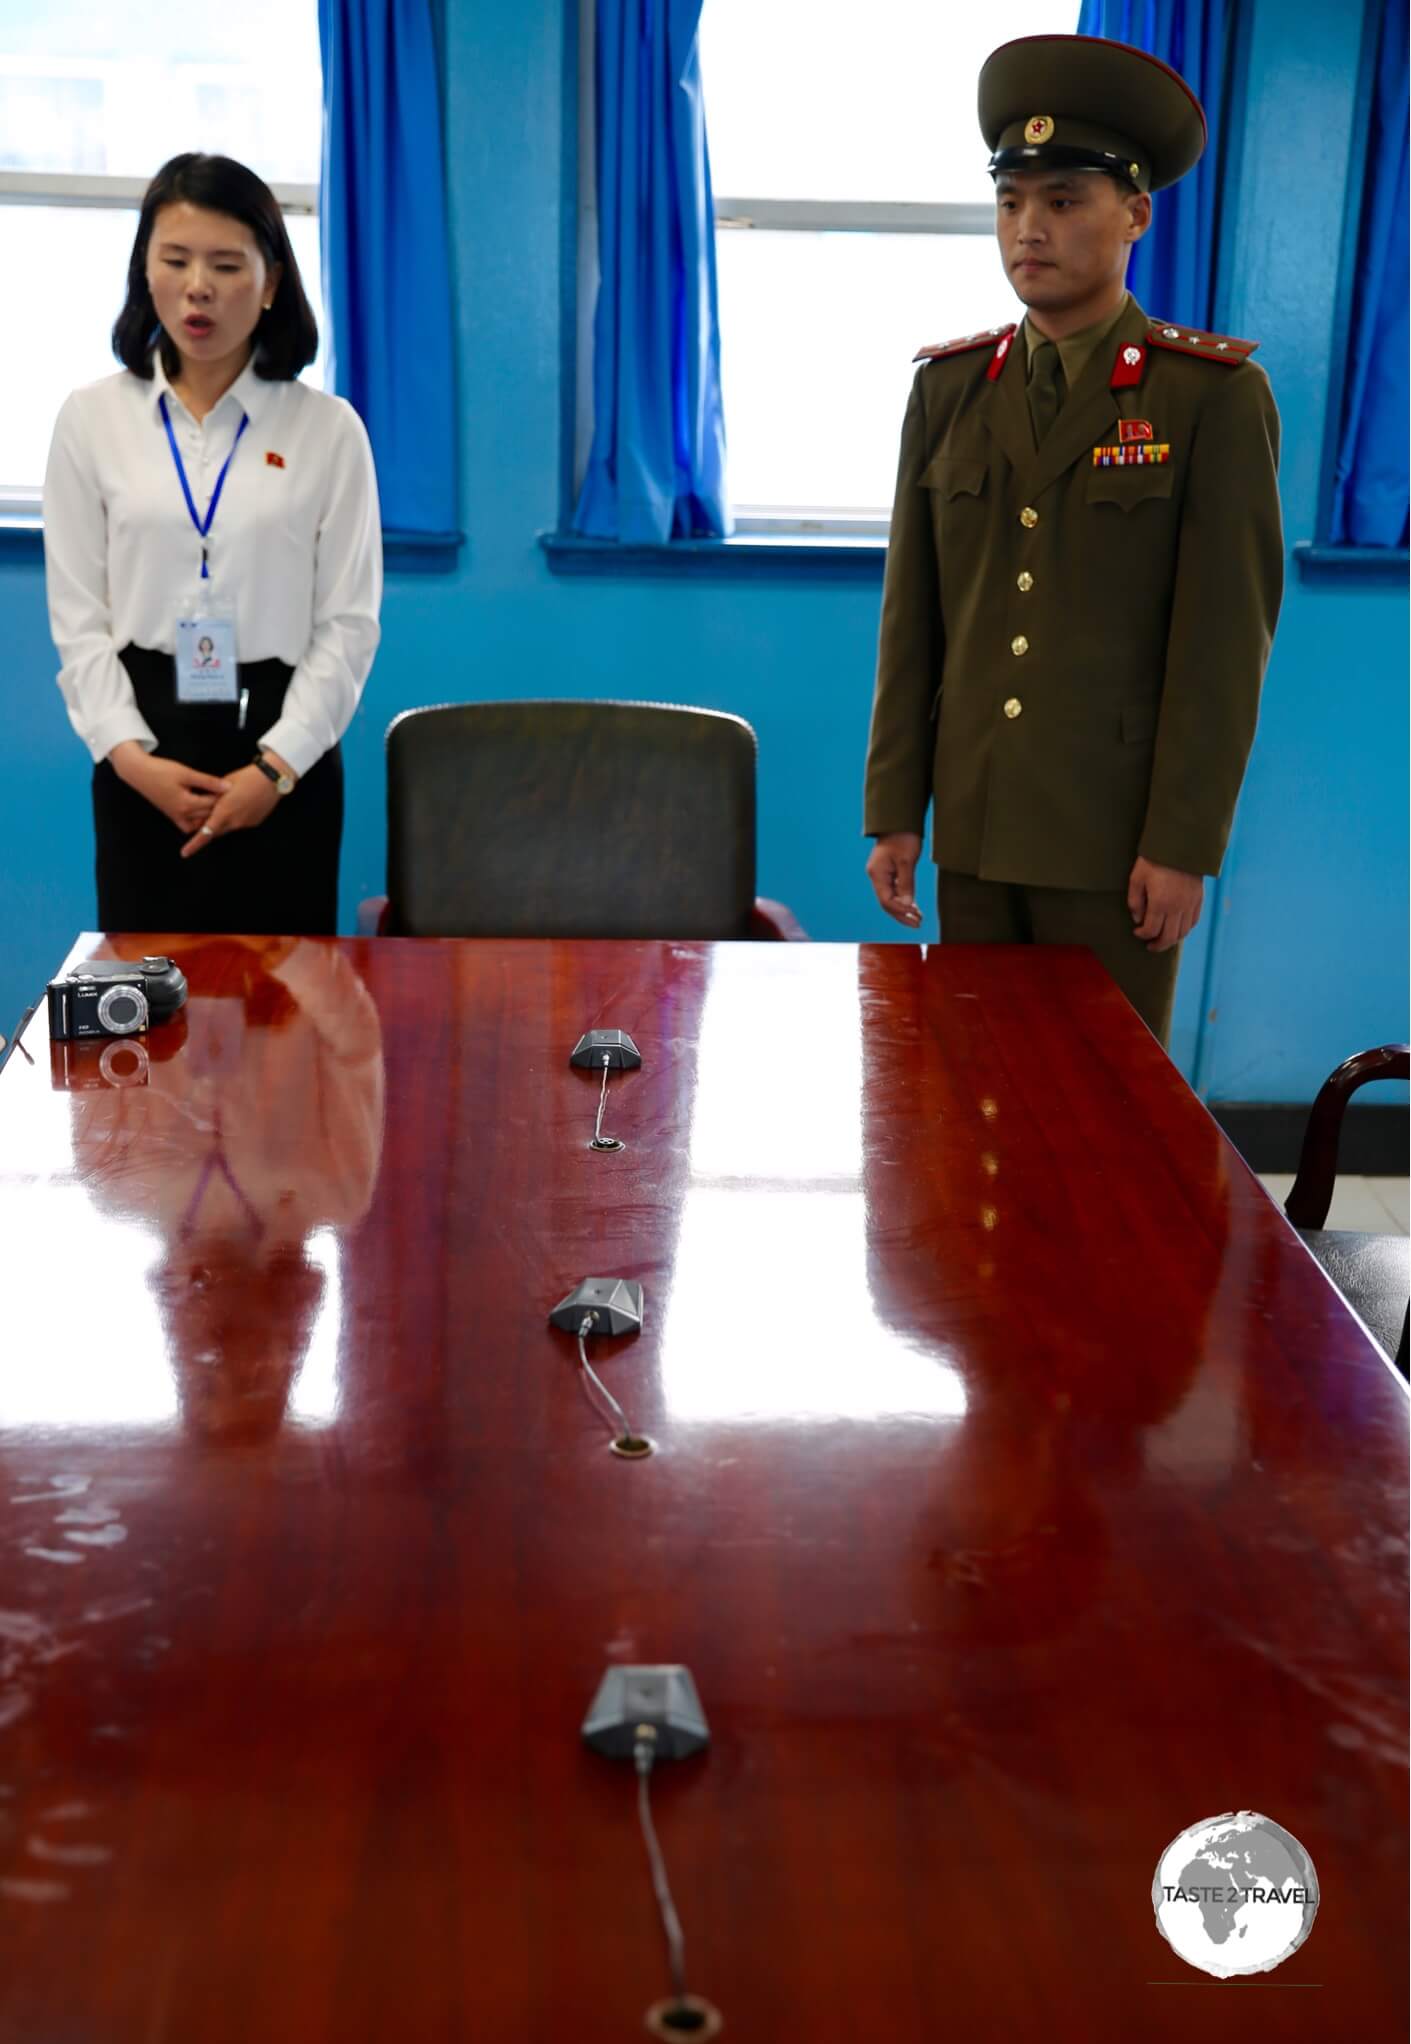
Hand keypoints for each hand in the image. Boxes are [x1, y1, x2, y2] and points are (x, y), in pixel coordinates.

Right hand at [109, 741, 228, 833]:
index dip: (226, 799)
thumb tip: (228, 787)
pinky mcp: (172, 815)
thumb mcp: (186, 773)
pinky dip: (198, 822)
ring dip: (210, 818)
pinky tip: (205, 814)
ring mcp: (176, 817)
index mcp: (187, 804)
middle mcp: (182, 814)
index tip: (238, 794)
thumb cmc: (161, 770)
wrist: (138, 773)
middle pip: (208, 816)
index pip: (213, 805)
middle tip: (236, 804)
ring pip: (199, 824)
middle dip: (221, 810)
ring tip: (223, 809)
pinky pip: (188, 825)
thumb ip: (208, 782)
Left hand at [181, 764, 280, 858]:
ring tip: (228, 802)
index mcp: (224, 812)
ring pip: (227, 827)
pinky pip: (239, 823)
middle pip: (214, 832)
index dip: (194, 845)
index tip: (184, 853)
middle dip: (206, 828)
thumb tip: (202, 806)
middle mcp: (234, 822)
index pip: (205, 834)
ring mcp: (245, 824)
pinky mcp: (253, 822)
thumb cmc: (246, 778)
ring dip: (222, 821)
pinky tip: (241, 803)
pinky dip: (235, 817)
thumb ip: (213, 799)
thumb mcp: (224, 786)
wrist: (271, 780)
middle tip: (201, 816)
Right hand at [866, 831, 924, 928]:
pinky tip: (914, 907)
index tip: (915, 916)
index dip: (900, 911)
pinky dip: (904, 901)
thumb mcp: (907, 861)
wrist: (900, 821)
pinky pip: (894, 892)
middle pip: (887, 903)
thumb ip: (906, 884)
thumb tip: (907, 905)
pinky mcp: (889, 873)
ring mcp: (882, 875)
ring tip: (919, 919)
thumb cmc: (903, 837)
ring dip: (904, 910)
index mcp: (877, 874)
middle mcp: (877, 876)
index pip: (886, 900)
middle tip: (918, 924)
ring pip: (891, 899)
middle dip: (902, 915)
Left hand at [1127, 856, 1203, 951]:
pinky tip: (1177, 929)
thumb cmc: (1154, 859)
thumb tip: (1138, 919)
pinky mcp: (1199, 898)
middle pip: (1169, 937)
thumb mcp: (1136, 878)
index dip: (1142, 935)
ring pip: (1183, 932)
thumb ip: (1135, 901)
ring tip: (1163, 940)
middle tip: (1149, 946)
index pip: (1151, 930)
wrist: (1180, 844)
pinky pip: (1194, 921)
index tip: (1136, 932)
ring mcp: (1190, 904)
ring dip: (1172, 940)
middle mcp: (1177, 907)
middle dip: (1158, 945)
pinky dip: (1185, 929)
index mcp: (1160, 903)